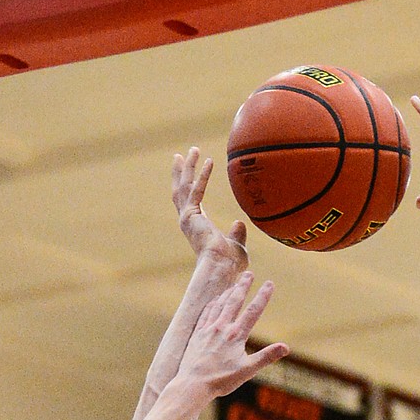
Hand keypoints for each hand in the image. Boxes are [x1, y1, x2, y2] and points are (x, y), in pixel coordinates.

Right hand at [173, 147, 249, 273]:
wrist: (223, 269)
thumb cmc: (230, 264)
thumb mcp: (236, 244)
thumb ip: (237, 233)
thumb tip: (240, 222)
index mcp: (197, 227)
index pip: (189, 202)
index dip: (189, 186)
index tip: (187, 173)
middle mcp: (188, 222)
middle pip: (179, 192)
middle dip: (180, 173)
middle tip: (179, 156)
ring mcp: (187, 219)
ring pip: (184, 187)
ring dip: (189, 167)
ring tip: (194, 150)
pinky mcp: (191, 216)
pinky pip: (197, 191)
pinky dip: (203, 175)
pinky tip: (209, 161)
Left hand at [177, 271, 287, 398]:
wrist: (193, 385)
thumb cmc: (221, 381)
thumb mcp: (247, 370)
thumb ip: (266, 356)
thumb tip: (286, 347)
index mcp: (236, 336)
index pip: (253, 311)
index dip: (263, 296)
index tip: (270, 283)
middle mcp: (222, 328)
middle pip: (234, 301)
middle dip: (243, 286)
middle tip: (249, 273)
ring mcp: (208, 329)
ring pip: (219, 305)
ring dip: (228, 292)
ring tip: (234, 284)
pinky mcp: (197, 335)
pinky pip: (206, 313)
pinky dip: (212, 304)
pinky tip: (214, 300)